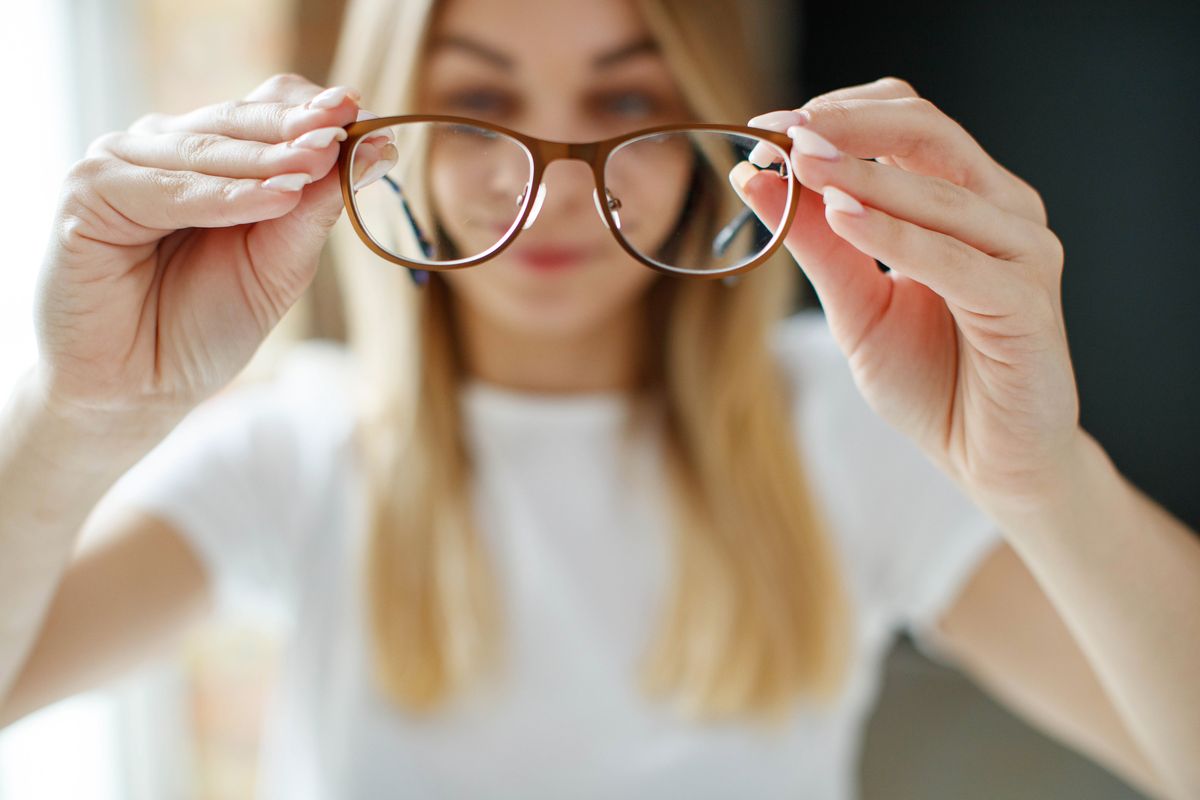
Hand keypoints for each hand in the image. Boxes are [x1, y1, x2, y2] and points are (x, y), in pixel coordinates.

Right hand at [33, 73, 390, 422]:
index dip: (314, 111)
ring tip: (324, 157)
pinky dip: (225, 195)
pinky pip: (168, 188)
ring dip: (270, 156)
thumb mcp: (279, 264)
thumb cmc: (205, 326)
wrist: (140, 387)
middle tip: (350, 122)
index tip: (371, 118)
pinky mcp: (88, 191)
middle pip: (238, 119)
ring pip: (208, 148)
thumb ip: (312, 208)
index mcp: (208, 158)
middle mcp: (162, 148)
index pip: (264, 110)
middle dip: (300, 125)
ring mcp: (121, 163)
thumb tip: (369, 150)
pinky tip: (277, 197)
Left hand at [738, 77, 1080, 507]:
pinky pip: (955, 257)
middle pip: (927, 131)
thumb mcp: (854, 304)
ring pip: (939, 189)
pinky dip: (896, 235)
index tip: (765, 125)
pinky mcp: (1027, 301)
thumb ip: (815, 241)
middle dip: (846, 126)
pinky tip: (844, 217)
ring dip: (861, 173)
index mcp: (961, 200)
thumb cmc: (931, 380)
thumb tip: (754, 176)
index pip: (904, 123)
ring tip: (798, 164)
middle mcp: (1000, 210)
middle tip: (781, 130)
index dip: (835, 114)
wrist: (989, 460)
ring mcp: (1022, 251)